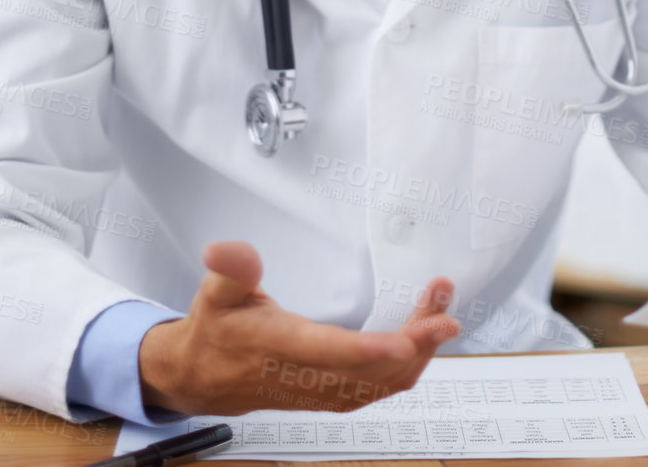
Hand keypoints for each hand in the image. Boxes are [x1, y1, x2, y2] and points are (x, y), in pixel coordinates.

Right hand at [139, 239, 458, 415]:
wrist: (202, 378)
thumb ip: (230, 270)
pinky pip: (382, 388)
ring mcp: (324, 392)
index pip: (329, 353)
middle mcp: (307, 377)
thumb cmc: (215, 332)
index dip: (370, 351)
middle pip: (373, 370)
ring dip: (420, 350)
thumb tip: (227, 251)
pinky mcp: (335, 396)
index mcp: (280, 347)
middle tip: (445, 308)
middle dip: (417, 340)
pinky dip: (410, 365)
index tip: (407, 339)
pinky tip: (425, 341)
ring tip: (442, 312)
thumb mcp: (215, 293)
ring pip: (384, 382)